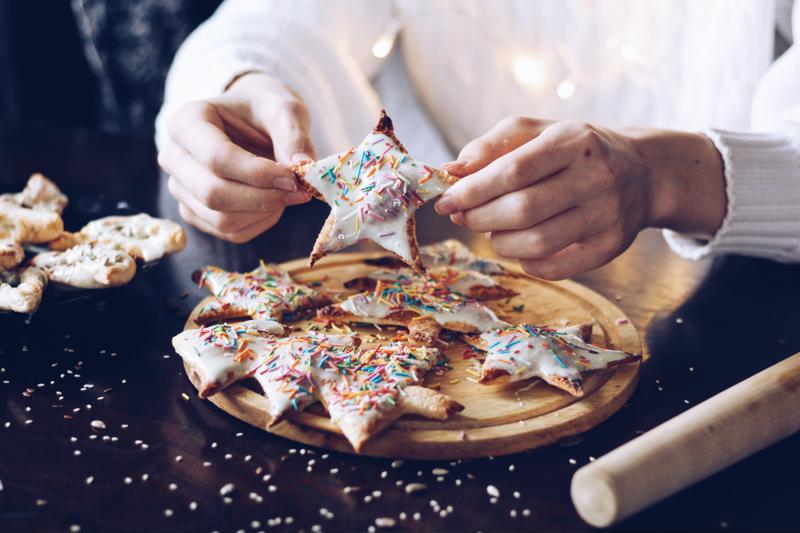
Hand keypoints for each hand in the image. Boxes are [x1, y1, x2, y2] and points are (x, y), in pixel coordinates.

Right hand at [158, 72, 313, 242]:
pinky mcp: (195, 212)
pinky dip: (261, 222)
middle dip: (263, 198)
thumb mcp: (284, 109)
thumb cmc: (265, 109)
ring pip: (222, 219)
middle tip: (298, 190)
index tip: (293, 177)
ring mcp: (181, 188)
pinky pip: (231, 232)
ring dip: (264, 212)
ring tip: (288, 192)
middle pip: (213, 194)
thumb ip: (293, 134)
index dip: (258, 174)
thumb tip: (302, 166)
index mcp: (187, 121)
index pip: (216, 158)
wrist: (253, 121)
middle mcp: (173, 156)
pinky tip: (274, 202)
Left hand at [435, 117, 724, 279]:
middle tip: (462, 216)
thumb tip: (451, 171)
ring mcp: (607, 216)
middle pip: (522, 210)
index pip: (513, 170)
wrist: (641, 172)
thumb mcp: (536, 133)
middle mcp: (597, 177)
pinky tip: (518, 245)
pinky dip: (524, 261)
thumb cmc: (573, 151)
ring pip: (535, 243)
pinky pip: (553, 267)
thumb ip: (491, 146)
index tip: (446, 200)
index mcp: (574, 140)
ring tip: (491, 229)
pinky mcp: (610, 247)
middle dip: (479, 217)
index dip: (472, 190)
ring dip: (498, 241)